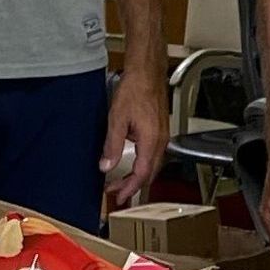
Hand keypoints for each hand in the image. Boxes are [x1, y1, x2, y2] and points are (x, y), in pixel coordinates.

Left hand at [100, 65, 167, 208]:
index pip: (141, 175)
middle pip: (149, 174)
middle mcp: (160, 142)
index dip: (129, 189)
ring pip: (152, 165)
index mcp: (151, 142)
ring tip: (122, 181)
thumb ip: (112, 146)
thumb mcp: (117, 120)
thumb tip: (106, 166)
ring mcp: (163, 136)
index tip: (118, 197)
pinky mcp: (161, 131)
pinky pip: (154, 155)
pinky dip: (143, 165)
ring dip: (138, 176)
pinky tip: (133, 162)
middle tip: (117, 192)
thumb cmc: (135, 90)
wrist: (147, 72)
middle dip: (133, 186)